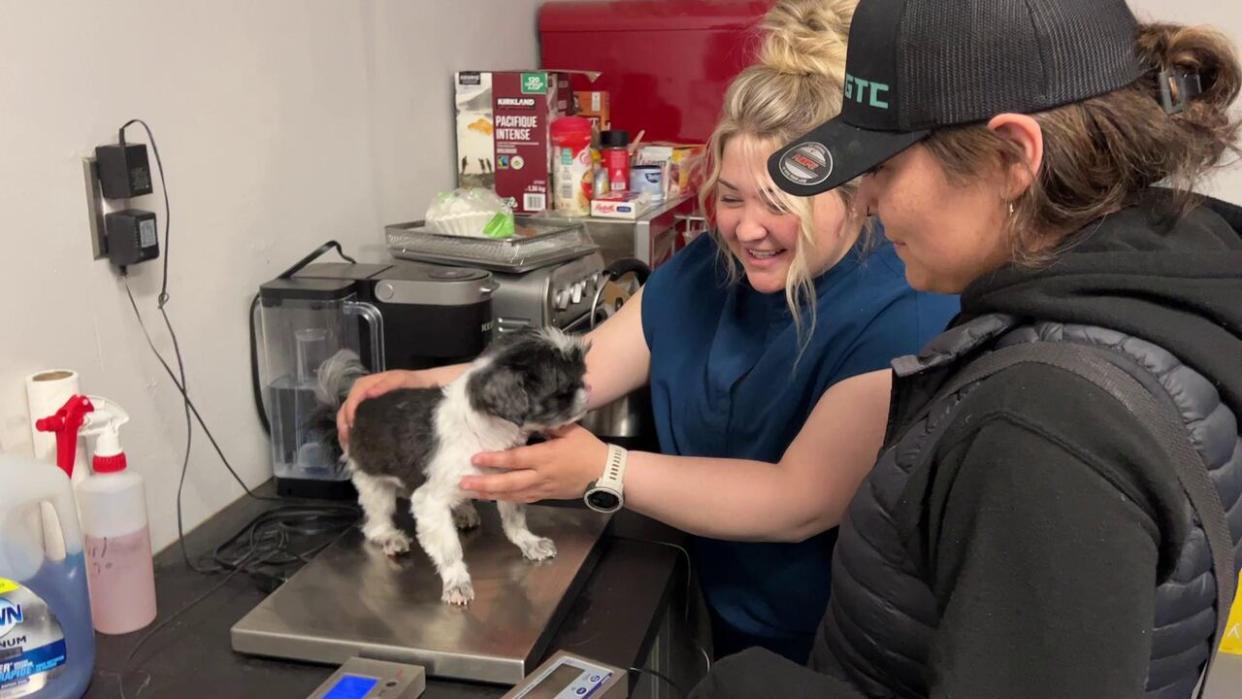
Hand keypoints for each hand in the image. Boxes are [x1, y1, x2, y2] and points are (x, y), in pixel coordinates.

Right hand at [336, 370, 427, 446]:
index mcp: (365, 384)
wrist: (421, 385)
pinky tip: (353, 446)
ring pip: (345, 418)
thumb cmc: (411, 382)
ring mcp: (363, 404)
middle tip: (348, 441)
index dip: (349, 411)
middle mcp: (361, 394)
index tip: (352, 426)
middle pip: (344, 409)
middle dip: (343, 425)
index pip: (352, 397)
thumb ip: (386, 384)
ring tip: (349, 447)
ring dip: (344, 432)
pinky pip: (353, 423)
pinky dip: (351, 434)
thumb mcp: (401, 379)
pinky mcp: (366, 413)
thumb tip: (369, 393)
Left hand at [462, 425, 608, 502]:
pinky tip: (491, 498)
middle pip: (509, 483)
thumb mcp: (570, 430)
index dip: (495, 459)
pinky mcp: (545, 496)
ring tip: (469, 492)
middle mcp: (541, 476)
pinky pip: (521, 500)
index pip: (515, 459)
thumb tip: (526, 417)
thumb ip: (547, 424)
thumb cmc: (587, 449)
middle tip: (463, 482)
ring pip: (512, 495)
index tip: (476, 458)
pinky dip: (505, 499)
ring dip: (490, 494)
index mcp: (546, 457)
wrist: (605, 474)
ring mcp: (542, 489)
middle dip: (484, 483)